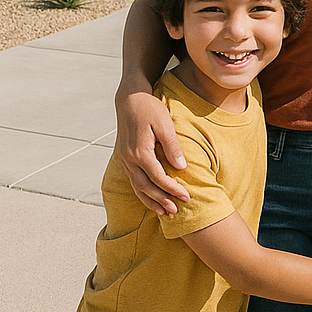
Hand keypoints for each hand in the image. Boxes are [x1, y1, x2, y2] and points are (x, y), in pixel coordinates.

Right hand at [114, 88, 188, 214]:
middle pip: (146, 187)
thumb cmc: (149, 108)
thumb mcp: (164, 124)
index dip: (173, 189)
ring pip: (137, 187)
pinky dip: (142, 192)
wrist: (129, 98)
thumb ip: (172, 146)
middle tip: (176, 211)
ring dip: (150, 201)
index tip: (187, 197)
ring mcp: (124, 159)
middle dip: (162, 201)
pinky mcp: (124, 158)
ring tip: (164, 212)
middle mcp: (129, 159)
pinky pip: (133, 180)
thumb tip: (181, 168)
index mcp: (139, 152)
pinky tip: (151, 197)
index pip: (158, 178)